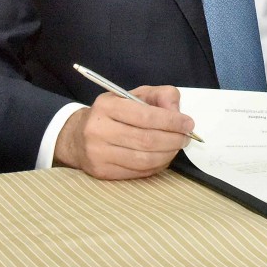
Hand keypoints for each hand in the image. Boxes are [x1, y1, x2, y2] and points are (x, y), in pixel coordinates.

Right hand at [54, 85, 195, 179]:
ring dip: (168, 155)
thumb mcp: (135, 95)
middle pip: (147, 140)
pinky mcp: (101, 172)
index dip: (172, 121)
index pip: (146, 116)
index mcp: (107, 106)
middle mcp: (98, 130)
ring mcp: (98, 154)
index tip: (189, 124)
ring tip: (176, 148)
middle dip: (173, 140)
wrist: (77, 136)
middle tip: (185, 138)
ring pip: (143, 160)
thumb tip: (177, 113)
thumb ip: (161, 96)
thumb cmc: (114, 113)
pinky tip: (162, 158)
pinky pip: (137, 172)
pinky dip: (156, 166)